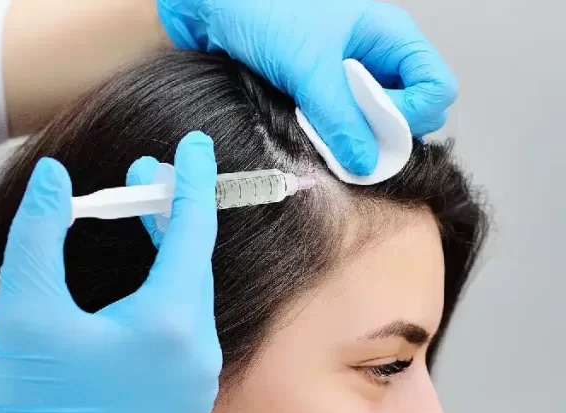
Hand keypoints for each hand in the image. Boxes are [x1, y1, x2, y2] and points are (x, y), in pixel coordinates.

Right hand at [0, 132, 221, 412]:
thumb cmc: (29, 396)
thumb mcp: (23, 304)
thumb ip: (39, 230)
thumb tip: (52, 175)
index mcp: (166, 325)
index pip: (191, 233)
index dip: (188, 182)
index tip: (193, 144)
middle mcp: (199, 353)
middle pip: (194, 263)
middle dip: (171, 214)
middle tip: (142, 177)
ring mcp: (199, 381)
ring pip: (192, 296)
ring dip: (171, 255)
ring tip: (140, 219)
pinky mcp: (189, 398)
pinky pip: (189, 329)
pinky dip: (171, 294)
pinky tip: (143, 278)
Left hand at [157, 0, 456, 174]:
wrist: (211, 7)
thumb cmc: (263, 11)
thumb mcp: (308, 66)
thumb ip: (339, 116)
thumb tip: (367, 161)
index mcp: (389, 36)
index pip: (437, 88)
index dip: (414, 116)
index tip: (375, 130)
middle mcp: (375, 56)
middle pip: (409, 112)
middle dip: (381, 133)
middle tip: (342, 137)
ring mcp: (347, 76)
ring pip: (371, 123)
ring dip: (349, 136)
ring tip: (315, 128)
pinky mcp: (318, 91)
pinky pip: (338, 124)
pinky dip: (325, 134)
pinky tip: (301, 127)